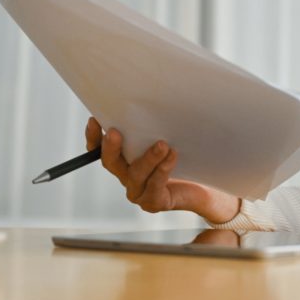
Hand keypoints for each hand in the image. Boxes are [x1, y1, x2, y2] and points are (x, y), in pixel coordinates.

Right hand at [85, 117, 240, 223]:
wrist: (205, 186)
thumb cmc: (185, 157)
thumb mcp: (168, 136)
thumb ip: (155, 125)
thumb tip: (151, 97)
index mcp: (124, 160)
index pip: (99, 150)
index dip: (94, 137)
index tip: (94, 119)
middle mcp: (127, 176)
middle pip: (111, 163)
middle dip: (111, 147)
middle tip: (115, 132)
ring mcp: (139, 192)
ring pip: (136, 175)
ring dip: (147, 158)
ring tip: (162, 144)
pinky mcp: (155, 202)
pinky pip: (155, 186)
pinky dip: (163, 170)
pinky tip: (172, 156)